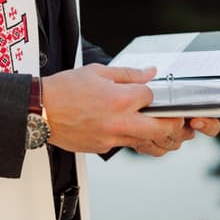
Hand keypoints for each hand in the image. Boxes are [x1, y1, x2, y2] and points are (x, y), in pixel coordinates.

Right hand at [42, 64, 211, 154]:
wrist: (41, 110)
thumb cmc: (65, 89)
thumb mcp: (97, 71)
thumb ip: (127, 73)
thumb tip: (149, 72)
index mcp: (120, 98)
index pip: (152, 96)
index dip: (155, 92)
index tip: (154, 91)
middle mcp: (120, 121)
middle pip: (163, 128)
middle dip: (175, 124)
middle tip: (177, 119)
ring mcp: (113, 137)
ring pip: (147, 142)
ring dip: (158, 136)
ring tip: (160, 127)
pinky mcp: (104, 147)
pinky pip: (127, 145)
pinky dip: (134, 139)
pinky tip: (130, 129)